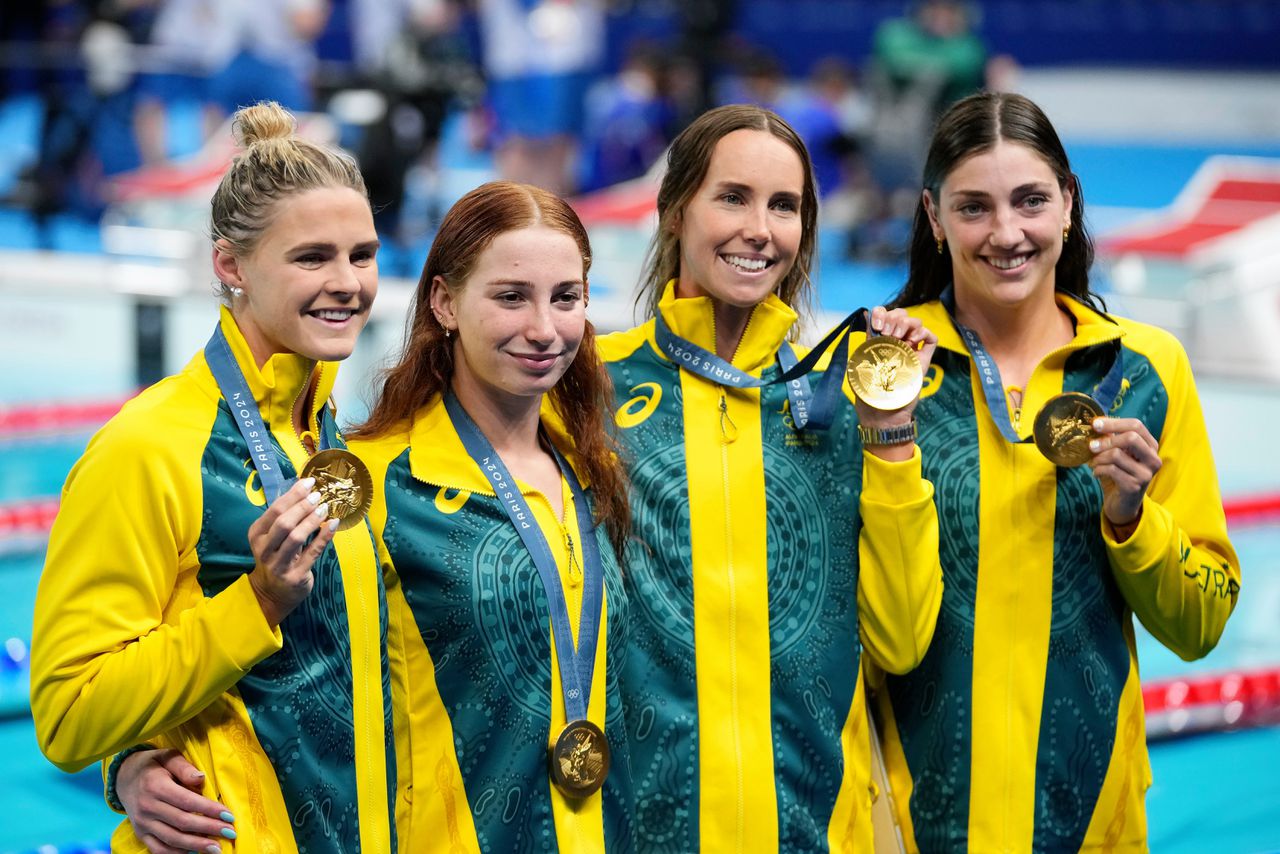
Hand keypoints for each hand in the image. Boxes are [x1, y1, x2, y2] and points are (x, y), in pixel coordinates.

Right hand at [117, 748, 233, 853]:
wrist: (124, 777)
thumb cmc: (153, 765)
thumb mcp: (168, 757)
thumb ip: (184, 767)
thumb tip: (201, 778)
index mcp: (155, 786)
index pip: (187, 801)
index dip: (209, 810)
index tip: (229, 815)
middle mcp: (147, 807)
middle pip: (182, 822)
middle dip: (209, 829)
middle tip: (230, 833)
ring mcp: (142, 823)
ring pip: (172, 839)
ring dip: (196, 845)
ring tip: (217, 849)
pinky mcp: (140, 834)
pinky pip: (158, 849)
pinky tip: (195, 852)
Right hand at [247, 476, 336, 626]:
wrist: (271, 594)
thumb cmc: (275, 558)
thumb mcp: (271, 538)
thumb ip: (283, 518)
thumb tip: (304, 490)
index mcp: (257, 535)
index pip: (274, 510)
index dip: (293, 494)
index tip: (309, 482)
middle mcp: (264, 549)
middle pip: (283, 523)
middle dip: (303, 506)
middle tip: (319, 496)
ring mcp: (278, 565)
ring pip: (296, 538)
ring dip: (313, 520)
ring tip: (325, 508)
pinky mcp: (295, 576)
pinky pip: (312, 552)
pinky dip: (324, 537)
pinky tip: (334, 525)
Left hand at [856, 305, 939, 427]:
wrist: (884, 414)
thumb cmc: (870, 393)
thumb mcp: (863, 364)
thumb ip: (867, 340)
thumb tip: (865, 314)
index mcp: (880, 341)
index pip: (884, 315)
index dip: (881, 313)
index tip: (877, 325)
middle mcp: (897, 342)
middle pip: (901, 315)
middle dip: (894, 318)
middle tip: (888, 334)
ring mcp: (911, 350)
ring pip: (916, 322)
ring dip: (907, 323)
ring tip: (899, 339)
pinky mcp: (923, 359)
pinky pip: (930, 337)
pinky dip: (923, 333)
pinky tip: (912, 342)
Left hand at [1087, 416, 1160, 537]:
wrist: (1122, 504)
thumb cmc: (1118, 474)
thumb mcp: (1117, 454)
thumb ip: (1111, 439)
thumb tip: (1096, 423)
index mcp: (1150, 446)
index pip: (1136, 425)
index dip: (1114, 423)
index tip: (1095, 424)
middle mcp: (1153, 459)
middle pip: (1131, 437)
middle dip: (1106, 440)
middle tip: (1091, 446)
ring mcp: (1146, 474)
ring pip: (1117, 455)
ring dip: (1099, 458)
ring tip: (1093, 463)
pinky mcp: (1134, 486)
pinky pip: (1111, 470)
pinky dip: (1098, 469)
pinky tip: (1096, 473)